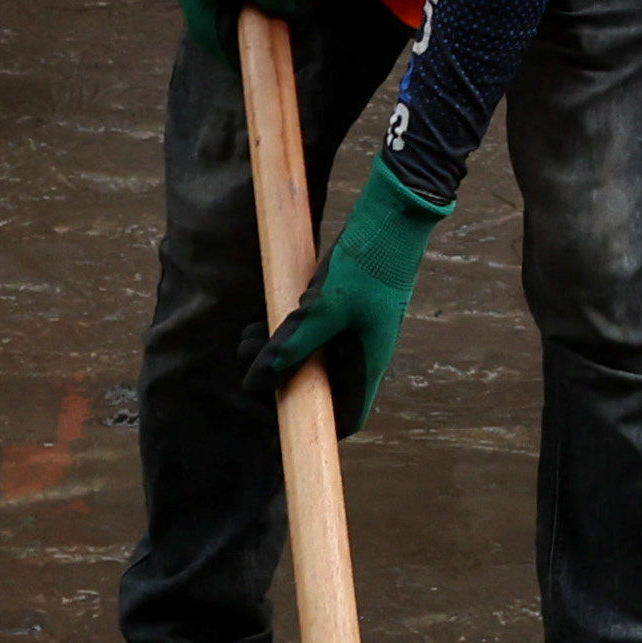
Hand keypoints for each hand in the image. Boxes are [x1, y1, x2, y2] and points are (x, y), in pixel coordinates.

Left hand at [258, 150, 452, 429]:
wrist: (392, 216)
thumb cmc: (366, 266)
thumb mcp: (320, 309)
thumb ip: (289, 347)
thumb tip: (254, 384)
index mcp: (367, 364)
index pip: (344, 418)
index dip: (311, 426)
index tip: (275, 417)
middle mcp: (361, 353)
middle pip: (318, 387)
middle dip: (279, 380)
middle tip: (249, 361)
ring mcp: (353, 330)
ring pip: (309, 358)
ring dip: (276, 353)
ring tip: (249, 335)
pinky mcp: (343, 309)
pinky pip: (309, 332)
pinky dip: (284, 330)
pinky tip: (262, 316)